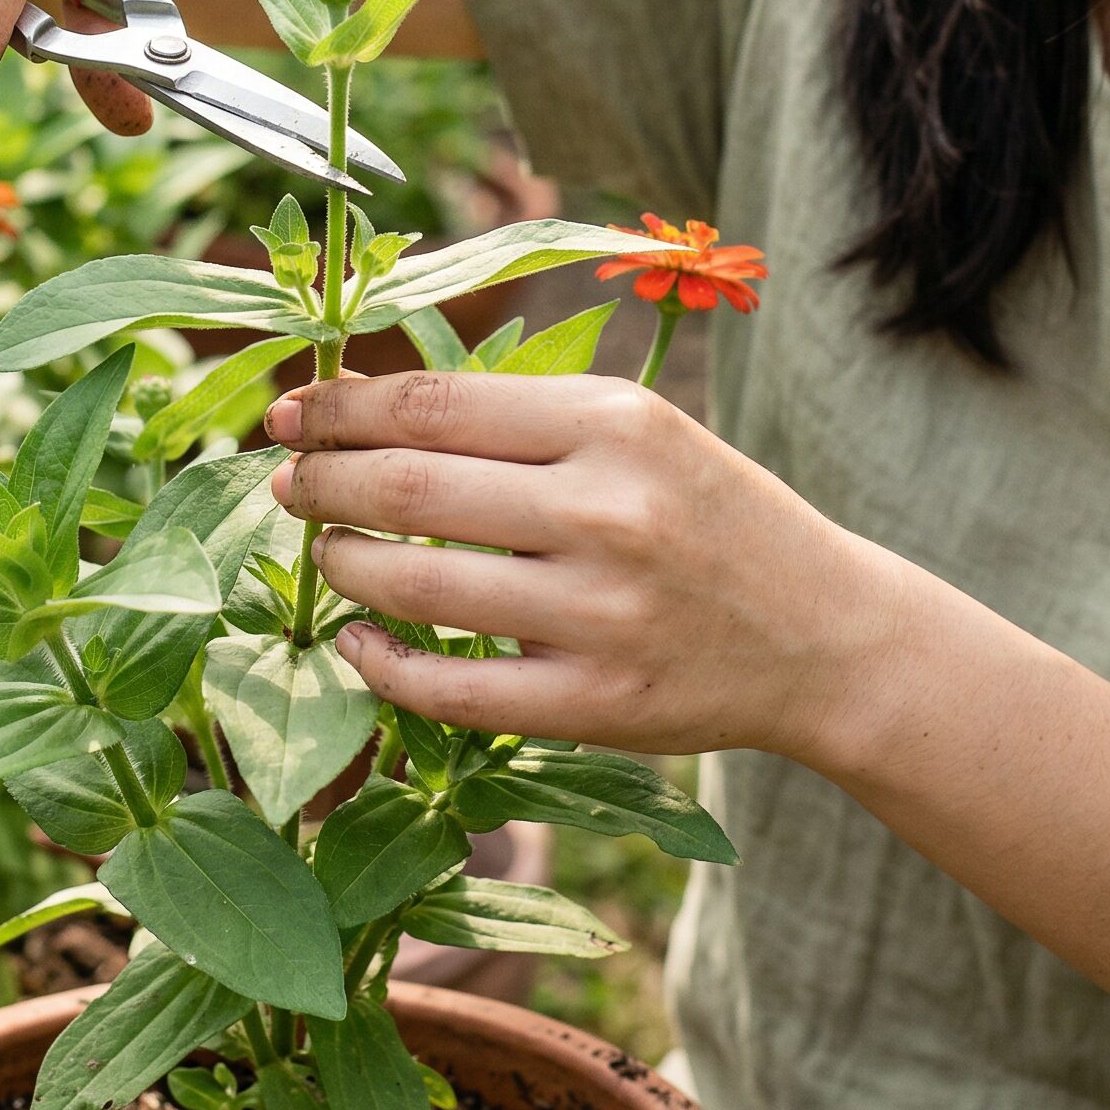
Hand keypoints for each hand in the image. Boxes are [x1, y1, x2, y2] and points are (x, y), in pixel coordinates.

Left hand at [263, 370, 894, 765]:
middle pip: (408, 487)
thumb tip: (372, 411)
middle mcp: (606, 511)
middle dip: (320, 482)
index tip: (289, 414)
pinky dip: (382, 660)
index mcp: (614, 422)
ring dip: (341, 563)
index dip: (339, 409)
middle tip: (284, 482)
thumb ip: (521, 416)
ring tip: (324, 551)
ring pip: (415, 583)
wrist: (825, 636)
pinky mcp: (595, 705)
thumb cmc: (709, 514)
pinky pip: (450, 689)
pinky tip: (359, 636)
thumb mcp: (639, 429)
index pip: (433, 404)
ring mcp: (600, 616)